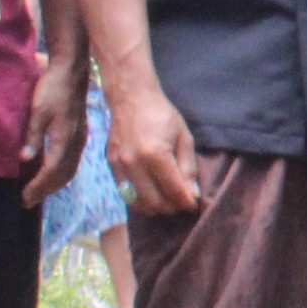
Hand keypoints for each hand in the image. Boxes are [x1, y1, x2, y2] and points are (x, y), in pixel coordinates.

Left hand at [19, 65, 88, 209]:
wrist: (72, 72)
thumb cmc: (52, 89)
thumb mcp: (38, 110)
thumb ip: (33, 135)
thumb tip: (25, 159)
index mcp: (65, 138)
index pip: (52, 170)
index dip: (38, 186)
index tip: (24, 197)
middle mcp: (76, 142)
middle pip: (63, 175)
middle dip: (45, 190)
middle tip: (27, 201)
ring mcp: (80, 139)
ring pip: (70, 170)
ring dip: (54, 184)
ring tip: (38, 192)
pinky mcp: (80, 135)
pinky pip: (72, 162)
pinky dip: (61, 173)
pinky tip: (51, 173)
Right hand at [108, 82, 205, 217]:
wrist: (131, 99)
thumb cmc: (162, 116)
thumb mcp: (184, 138)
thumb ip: (188, 167)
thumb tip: (192, 195)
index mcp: (155, 154)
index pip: (173, 190)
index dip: (187, 202)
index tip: (195, 203)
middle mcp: (134, 163)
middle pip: (155, 202)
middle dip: (172, 207)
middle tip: (182, 202)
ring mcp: (119, 166)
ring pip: (138, 203)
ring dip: (156, 207)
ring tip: (168, 200)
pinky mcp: (111, 167)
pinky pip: (126, 195)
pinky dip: (140, 201)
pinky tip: (152, 194)